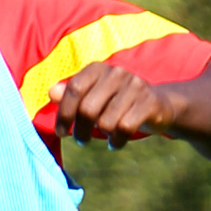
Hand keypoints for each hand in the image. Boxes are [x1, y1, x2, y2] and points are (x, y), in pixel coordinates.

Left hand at [50, 61, 179, 149]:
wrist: (158, 105)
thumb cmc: (116, 103)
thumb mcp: (92, 96)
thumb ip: (71, 95)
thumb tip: (51, 92)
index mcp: (99, 69)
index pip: (74, 89)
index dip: (64, 113)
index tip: (61, 132)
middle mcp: (116, 73)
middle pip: (88, 109)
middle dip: (81, 131)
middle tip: (82, 140)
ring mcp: (135, 86)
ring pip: (106, 122)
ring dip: (103, 135)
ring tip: (106, 135)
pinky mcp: (149, 103)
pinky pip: (125, 128)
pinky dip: (117, 141)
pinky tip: (116, 142)